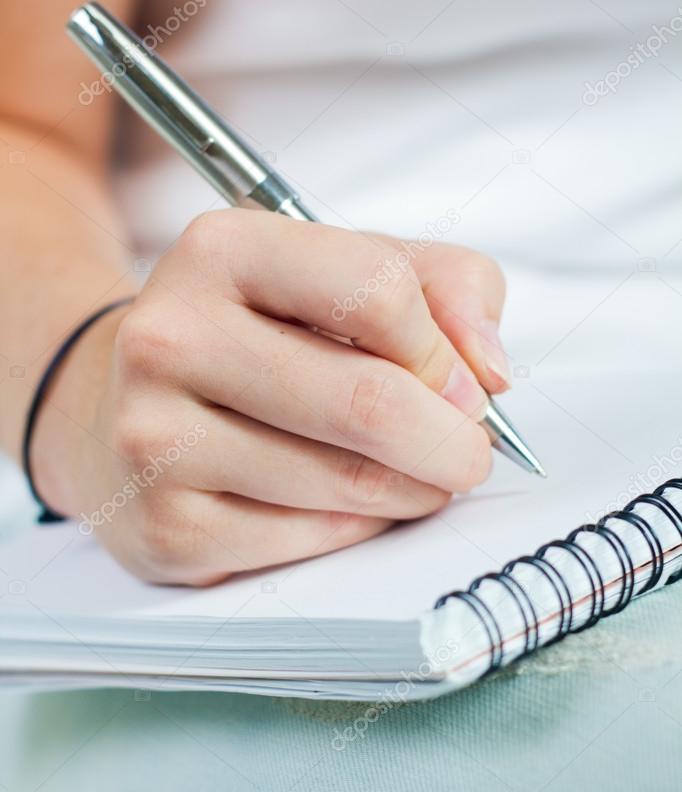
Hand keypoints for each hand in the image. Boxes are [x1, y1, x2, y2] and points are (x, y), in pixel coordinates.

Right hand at [33, 209, 507, 584]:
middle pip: (368, 401)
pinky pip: (311, 542)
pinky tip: (348, 503)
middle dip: (451, 441)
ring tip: (413, 475)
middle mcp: (170, 335)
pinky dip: (358, 529)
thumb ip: (445, 288)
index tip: (460, 383)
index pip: (376, 290)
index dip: (444, 348)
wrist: (121, 407)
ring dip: (414, 490)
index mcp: (221, 249)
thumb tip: (489, 373)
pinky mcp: (163, 526)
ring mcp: (154, 437)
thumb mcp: (346, 271)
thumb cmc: (257, 335)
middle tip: (468, 453)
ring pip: (348, 483)